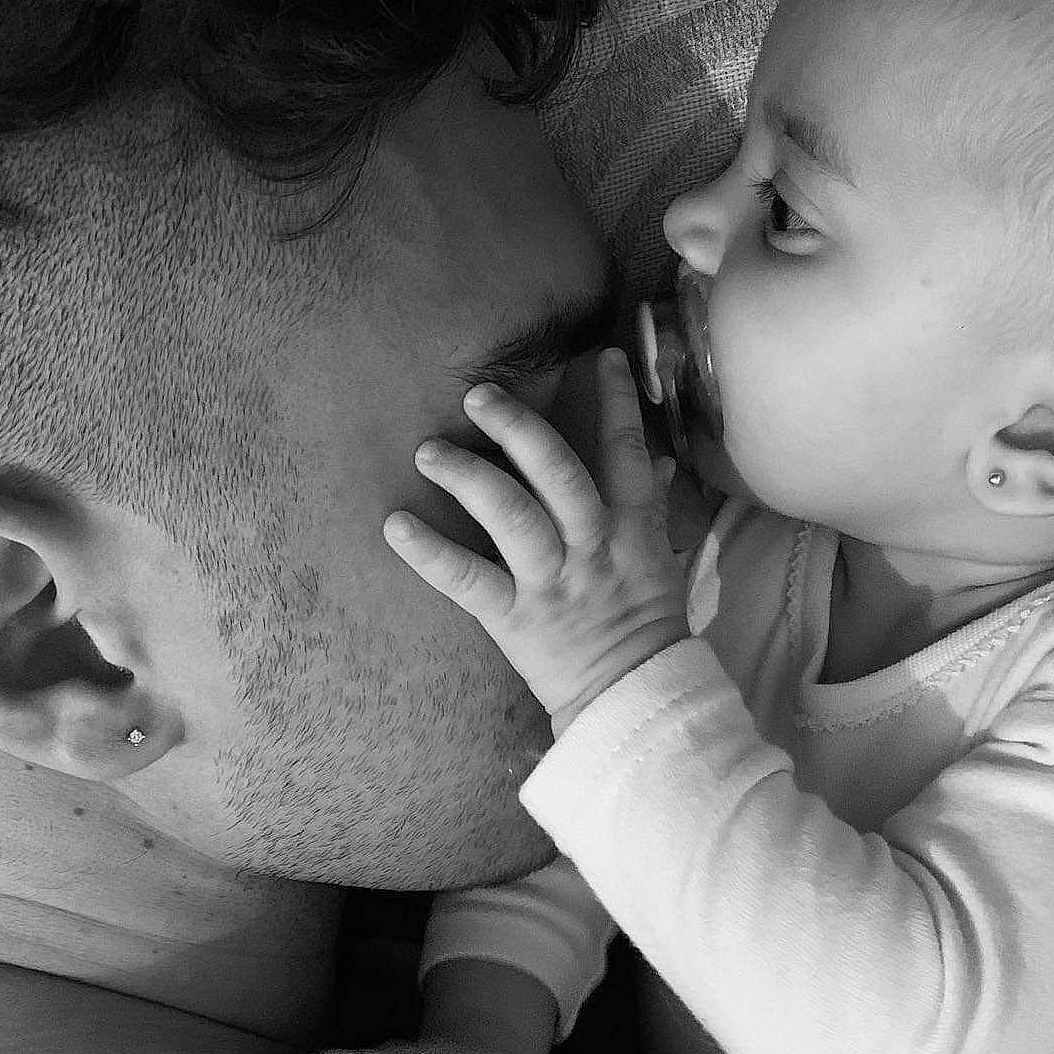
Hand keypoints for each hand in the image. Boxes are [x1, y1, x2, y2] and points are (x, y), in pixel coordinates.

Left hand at [385, 347, 689, 733]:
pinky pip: (469, 581)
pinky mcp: (515, 619)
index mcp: (631, 529)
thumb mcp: (657, 559)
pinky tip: (396, 525)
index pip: (627, 453)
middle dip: (520, 430)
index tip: (598, 356)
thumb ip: (647, 503)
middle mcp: (592, 548)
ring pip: (513, 519)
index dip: (616, 402)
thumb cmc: (642, 623)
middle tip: (478, 395)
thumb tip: (652, 456)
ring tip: (429, 451)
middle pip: (560, 475)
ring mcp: (552, 583)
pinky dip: (430, 554)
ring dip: (469, 479)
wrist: (632, 697)